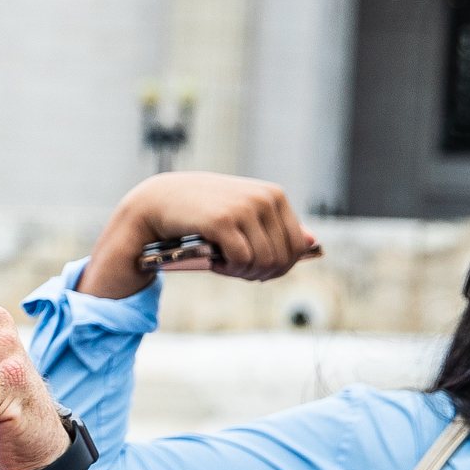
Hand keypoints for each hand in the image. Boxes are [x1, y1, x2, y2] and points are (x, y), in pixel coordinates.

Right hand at [79, 173, 318, 295]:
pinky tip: (215, 263)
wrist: (158, 201)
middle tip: (236, 271)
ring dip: (243, 273)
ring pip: (264, 262)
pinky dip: (229, 270)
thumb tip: (311, 242)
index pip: (296, 246)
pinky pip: (242, 261)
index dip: (278, 267)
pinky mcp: (224, 221)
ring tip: (223, 265)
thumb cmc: (201, 210)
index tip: (252, 267)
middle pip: (282, 258)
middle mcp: (265, 198)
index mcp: (274, 195)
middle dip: (261, 273)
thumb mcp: (244, 213)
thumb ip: (277, 226)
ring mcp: (245, 208)